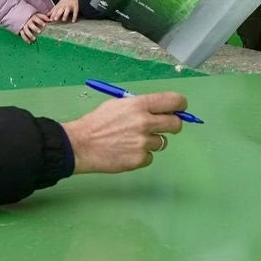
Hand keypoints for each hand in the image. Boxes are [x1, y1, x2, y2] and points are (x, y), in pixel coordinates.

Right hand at [18, 14, 47, 42]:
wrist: (27, 20)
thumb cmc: (37, 19)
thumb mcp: (40, 17)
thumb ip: (45, 18)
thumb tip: (51, 20)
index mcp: (33, 17)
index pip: (36, 18)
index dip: (40, 21)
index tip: (44, 25)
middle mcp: (28, 21)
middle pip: (30, 24)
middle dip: (35, 28)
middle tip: (40, 32)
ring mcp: (24, 26)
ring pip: (26, 30)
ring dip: (30, 35)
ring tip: (34, 39)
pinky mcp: (22, 30)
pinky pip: (22, 35)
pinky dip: (25, 39)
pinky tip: (30, 42)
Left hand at [47, 0, 80, 23]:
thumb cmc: (65, 2)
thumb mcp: (59, 4)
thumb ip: (53, 10)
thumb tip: (47, 15)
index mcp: (59, 5)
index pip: (55, 10)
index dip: (53, 15)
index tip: (50, 20)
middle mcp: (64, 6)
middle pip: (60, 10)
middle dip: (58, 14)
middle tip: (55, 19)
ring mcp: (70, 6)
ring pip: (67, 10)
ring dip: (65, 14)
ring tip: (63, 20)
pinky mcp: (76, 7)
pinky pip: (75, 12)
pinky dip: (74, 16)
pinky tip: (73, 21)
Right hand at [62, 92, 186, 172]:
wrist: (80, 145)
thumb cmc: (97, 122)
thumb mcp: (117, 104)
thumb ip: (140, 106)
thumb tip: (159, 109)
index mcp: (139, 105)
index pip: (173, 101)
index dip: (180, 105)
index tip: (180, 108)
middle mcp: (145, 122)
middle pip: (176, 124)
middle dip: (173, 125)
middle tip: (164, 126)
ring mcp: (143, 143)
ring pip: (161, 142)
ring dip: (151, 141)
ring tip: (131, 141)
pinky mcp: (139, 159)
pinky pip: (150, 157)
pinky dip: (141, 155)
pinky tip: (126, 151)